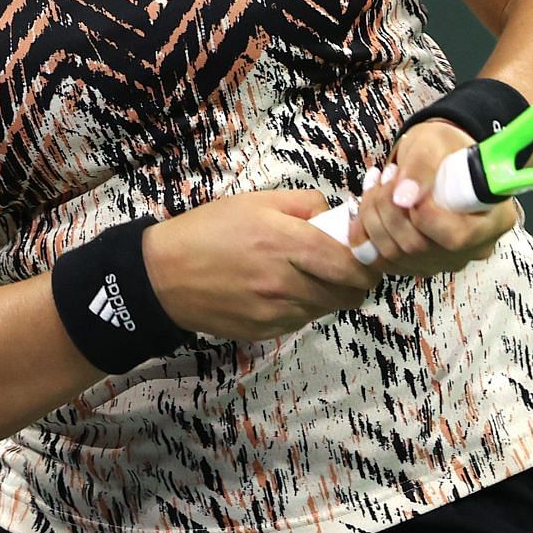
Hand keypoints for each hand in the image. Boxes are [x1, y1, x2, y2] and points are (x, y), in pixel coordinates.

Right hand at [143, 191, 383, 341]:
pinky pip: (302, 320)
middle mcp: (285, 283)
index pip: (350, 264)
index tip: (368, 253)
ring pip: (328, 308)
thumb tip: (336, 215)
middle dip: (357, 280)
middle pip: (348, 293)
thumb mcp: (255, 201)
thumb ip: (302, 204)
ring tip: (312, 275)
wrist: (163, 276)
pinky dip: (305, 306)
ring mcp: (275, 312)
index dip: (368, 261)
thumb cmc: (208, 231)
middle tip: (348, 266)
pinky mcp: (265, 332)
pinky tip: (285, 289)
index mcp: (285, 243)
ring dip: (331, 293)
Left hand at [349, 120, 518, 275]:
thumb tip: (403, 197)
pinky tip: (367, 207)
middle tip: (385, 175)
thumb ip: (421, 166)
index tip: (405, 186)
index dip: (425, 216)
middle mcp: (474, 247)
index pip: (457, 237)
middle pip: (421, 248)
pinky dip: (366, 236)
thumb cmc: (443, 146)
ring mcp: (447, 260)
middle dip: (389, 210)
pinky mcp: (422, 265)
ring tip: (377, 184)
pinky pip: (385, 262)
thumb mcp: (434, 142)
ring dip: (373, 218)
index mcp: (495, 218)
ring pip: (397, 256)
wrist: (436, 158)